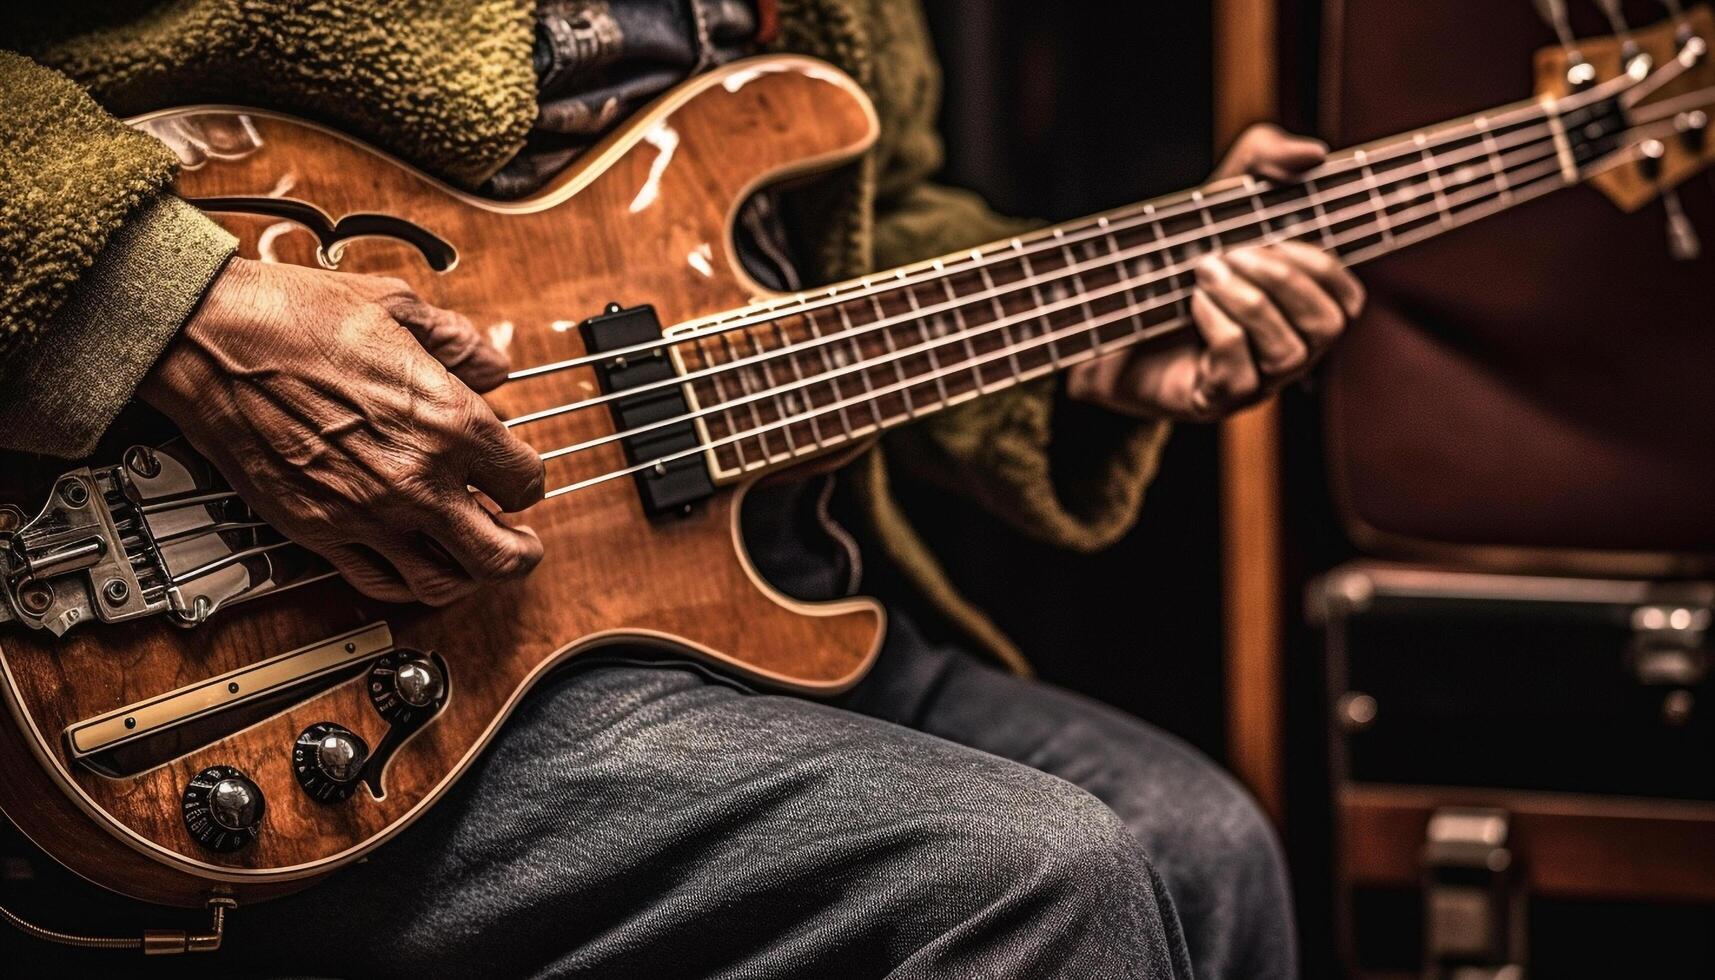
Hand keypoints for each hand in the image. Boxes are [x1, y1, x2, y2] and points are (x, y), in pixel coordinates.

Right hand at [140, 257, 544, 605]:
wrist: (211, 340)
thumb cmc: (294, 317)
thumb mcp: (398, 307)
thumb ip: (457, 341)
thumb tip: (491, 362)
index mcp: (449, 422)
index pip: (526, 480)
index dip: (528, 480)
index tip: (518, 476)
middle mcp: (416, 479)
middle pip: (501, 554)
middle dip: (521, 551)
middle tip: (522, 543)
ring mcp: (367, 513)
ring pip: (444, 583)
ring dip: (468, 574)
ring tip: (470, 557)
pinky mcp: (319, 531)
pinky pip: (379, 583)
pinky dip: (407, 582)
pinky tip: (412, 561)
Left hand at [1066, 124, 1365, 420]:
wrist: (1103, 308)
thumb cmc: (1175, 258)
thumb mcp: (1218, 198)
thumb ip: (1264, 160)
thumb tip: (1314, 153)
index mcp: (1299, 307)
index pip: (1347, 299)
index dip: (1323, 266)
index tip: (1276, 235)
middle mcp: (1288, 348)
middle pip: (1327, 325)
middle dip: (1282, 279)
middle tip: (1229, 252)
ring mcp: (1256, 380)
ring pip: (1288, 351)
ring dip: (1248, 301)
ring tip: (1204, 272)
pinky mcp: (1215, 400)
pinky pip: (1240, 373)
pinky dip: (1219, 328)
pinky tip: (1193, 305)